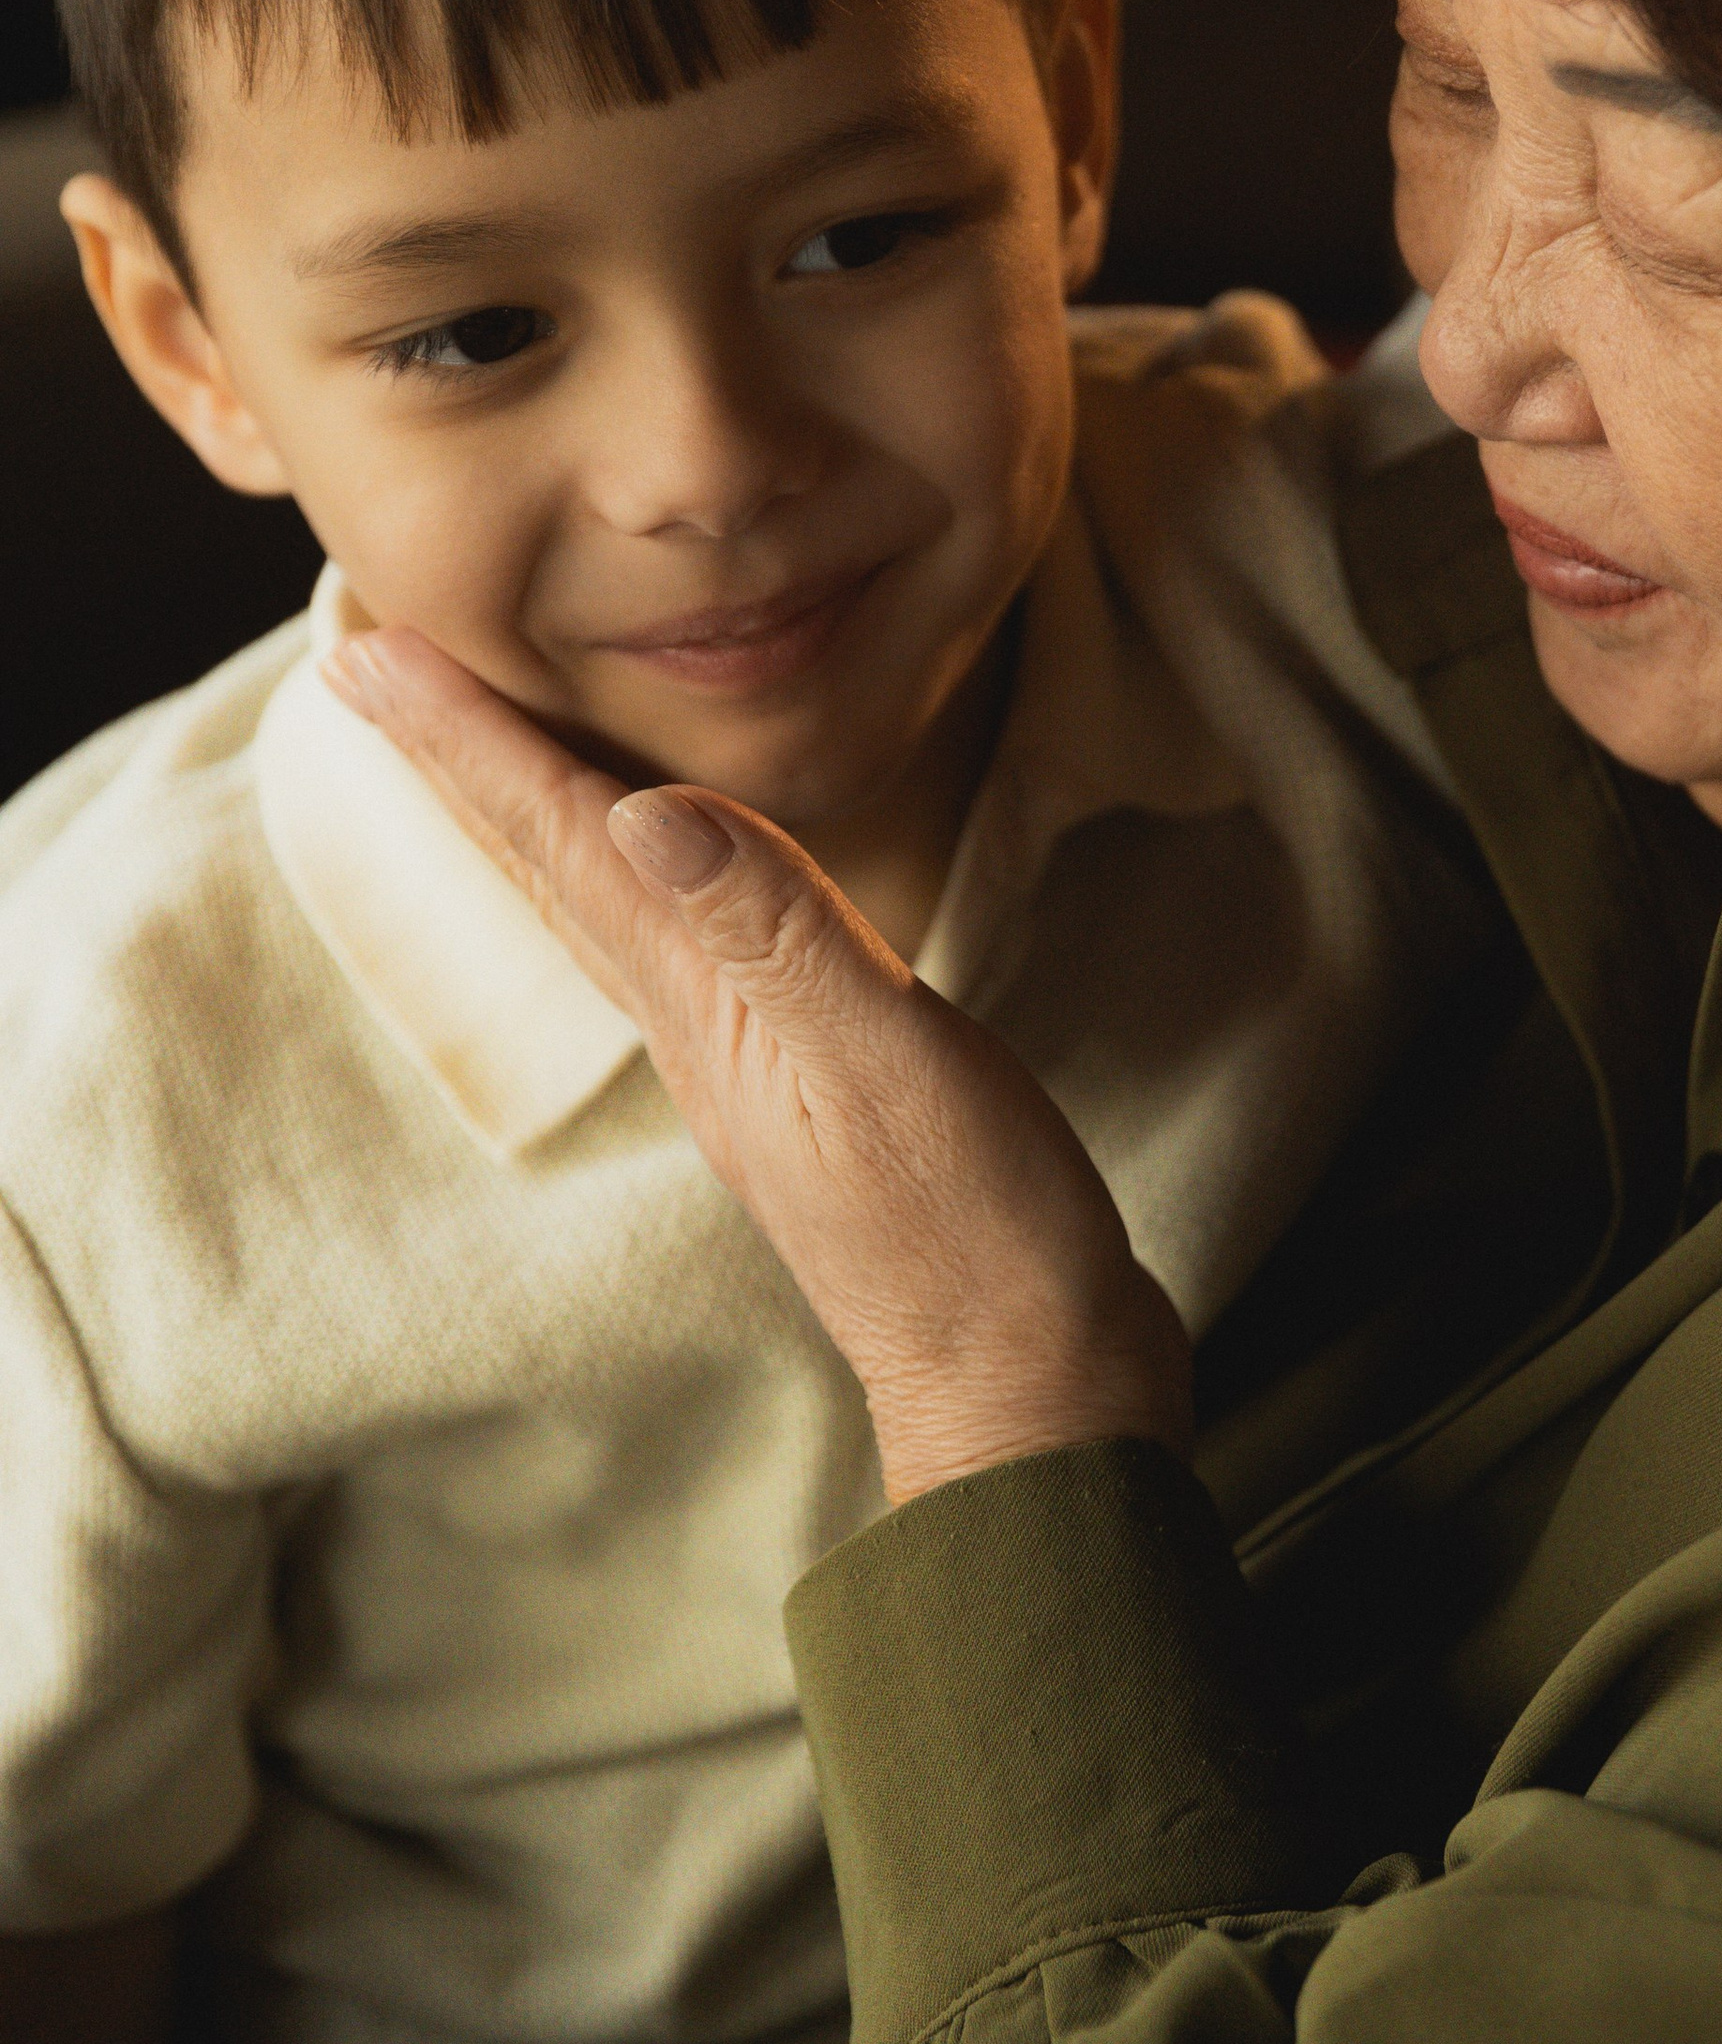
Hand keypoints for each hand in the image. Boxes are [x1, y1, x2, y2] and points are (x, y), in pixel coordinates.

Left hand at [322, 630, 1192, 1501]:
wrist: (1029, 1388)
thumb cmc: (976, 1240)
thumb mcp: (889, 1072)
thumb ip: (782, 937)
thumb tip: (653, 815)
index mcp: (706, 1010)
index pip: (566, 844)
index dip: (473, 743)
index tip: (374, 655)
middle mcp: (700, 1030)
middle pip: (556, 869)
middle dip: (467, 761)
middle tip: (371, 662)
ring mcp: (747, 1063)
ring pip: (609, 906)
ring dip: (535, 812)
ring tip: (475, 740)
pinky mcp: (809, 1081)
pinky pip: (685, 944)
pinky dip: (644, 875)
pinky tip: (664, 871)